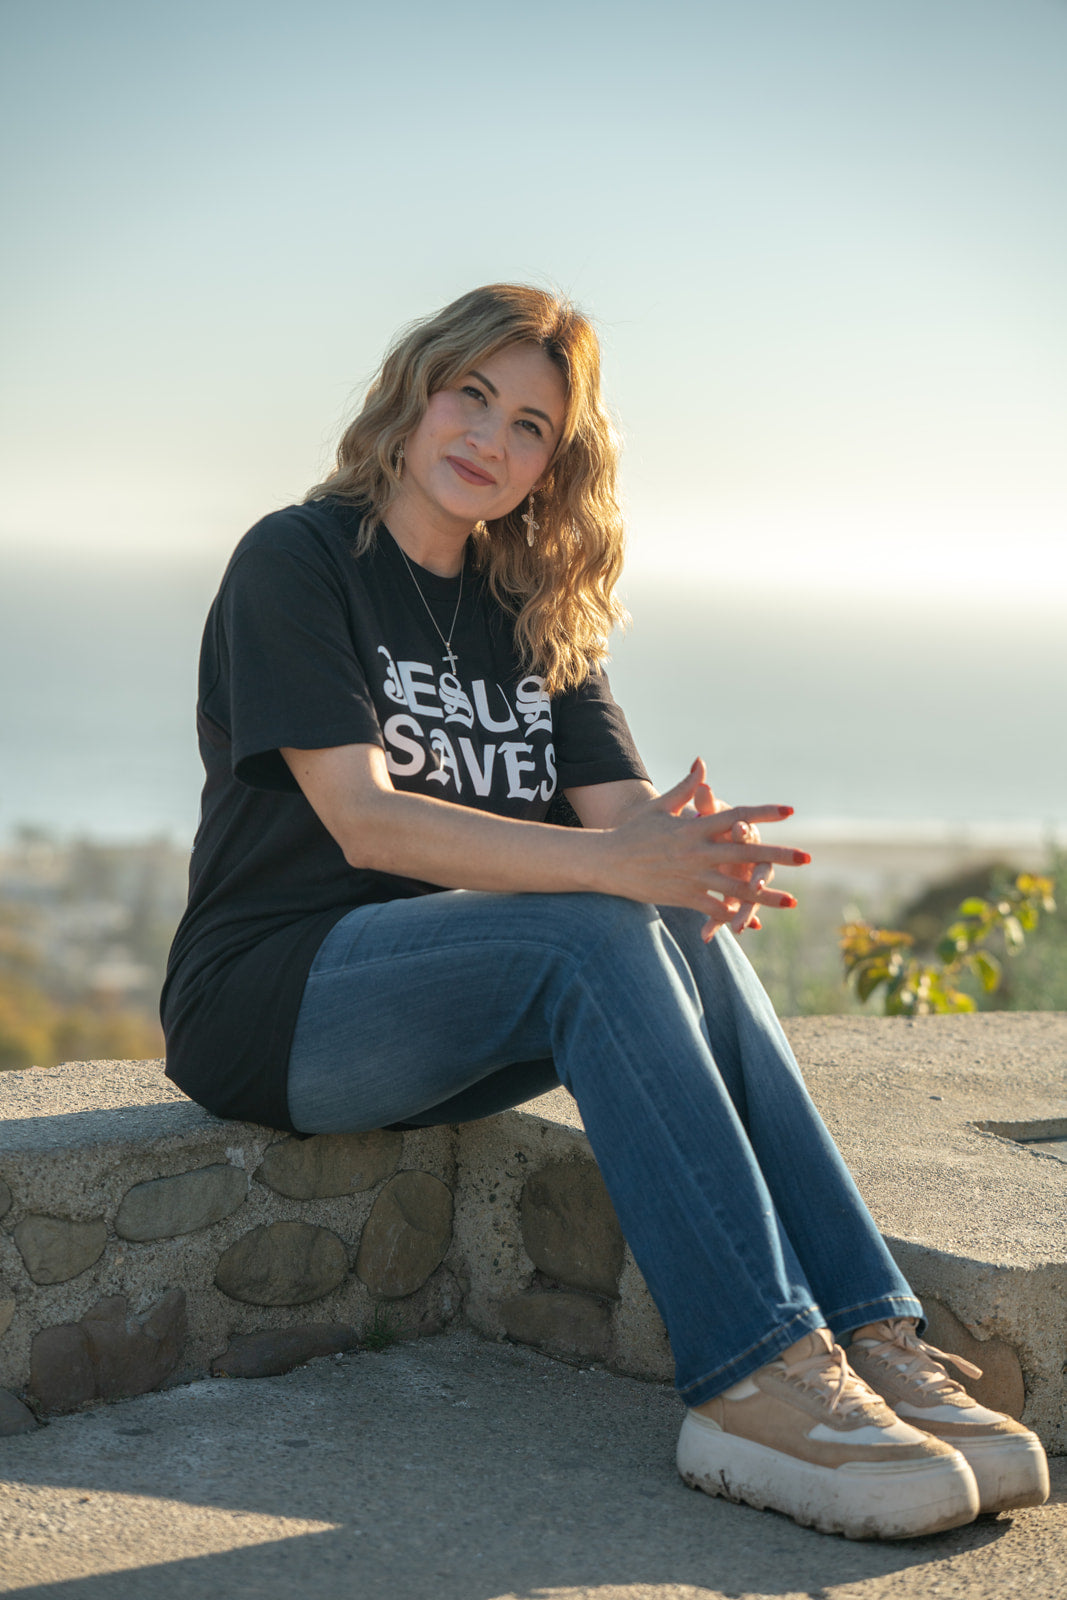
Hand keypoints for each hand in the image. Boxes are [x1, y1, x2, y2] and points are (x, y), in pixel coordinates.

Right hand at [598, 757, 808, 940]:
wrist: (607, 861)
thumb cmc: (634, 832)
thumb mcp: (660, 807)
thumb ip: (686, 788)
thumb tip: (703, 763)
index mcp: (695, 826)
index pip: (736, 816)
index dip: (763, 813)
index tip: (789, 811)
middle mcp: (698, 851)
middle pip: (746, 853)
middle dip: (778, 856)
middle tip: (807, 858)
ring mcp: (692, 875)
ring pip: (736, 888)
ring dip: (766, 896)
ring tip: (792, 902)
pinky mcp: (683, 897)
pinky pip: (714, 908)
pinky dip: (732, 916)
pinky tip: (752, 922)